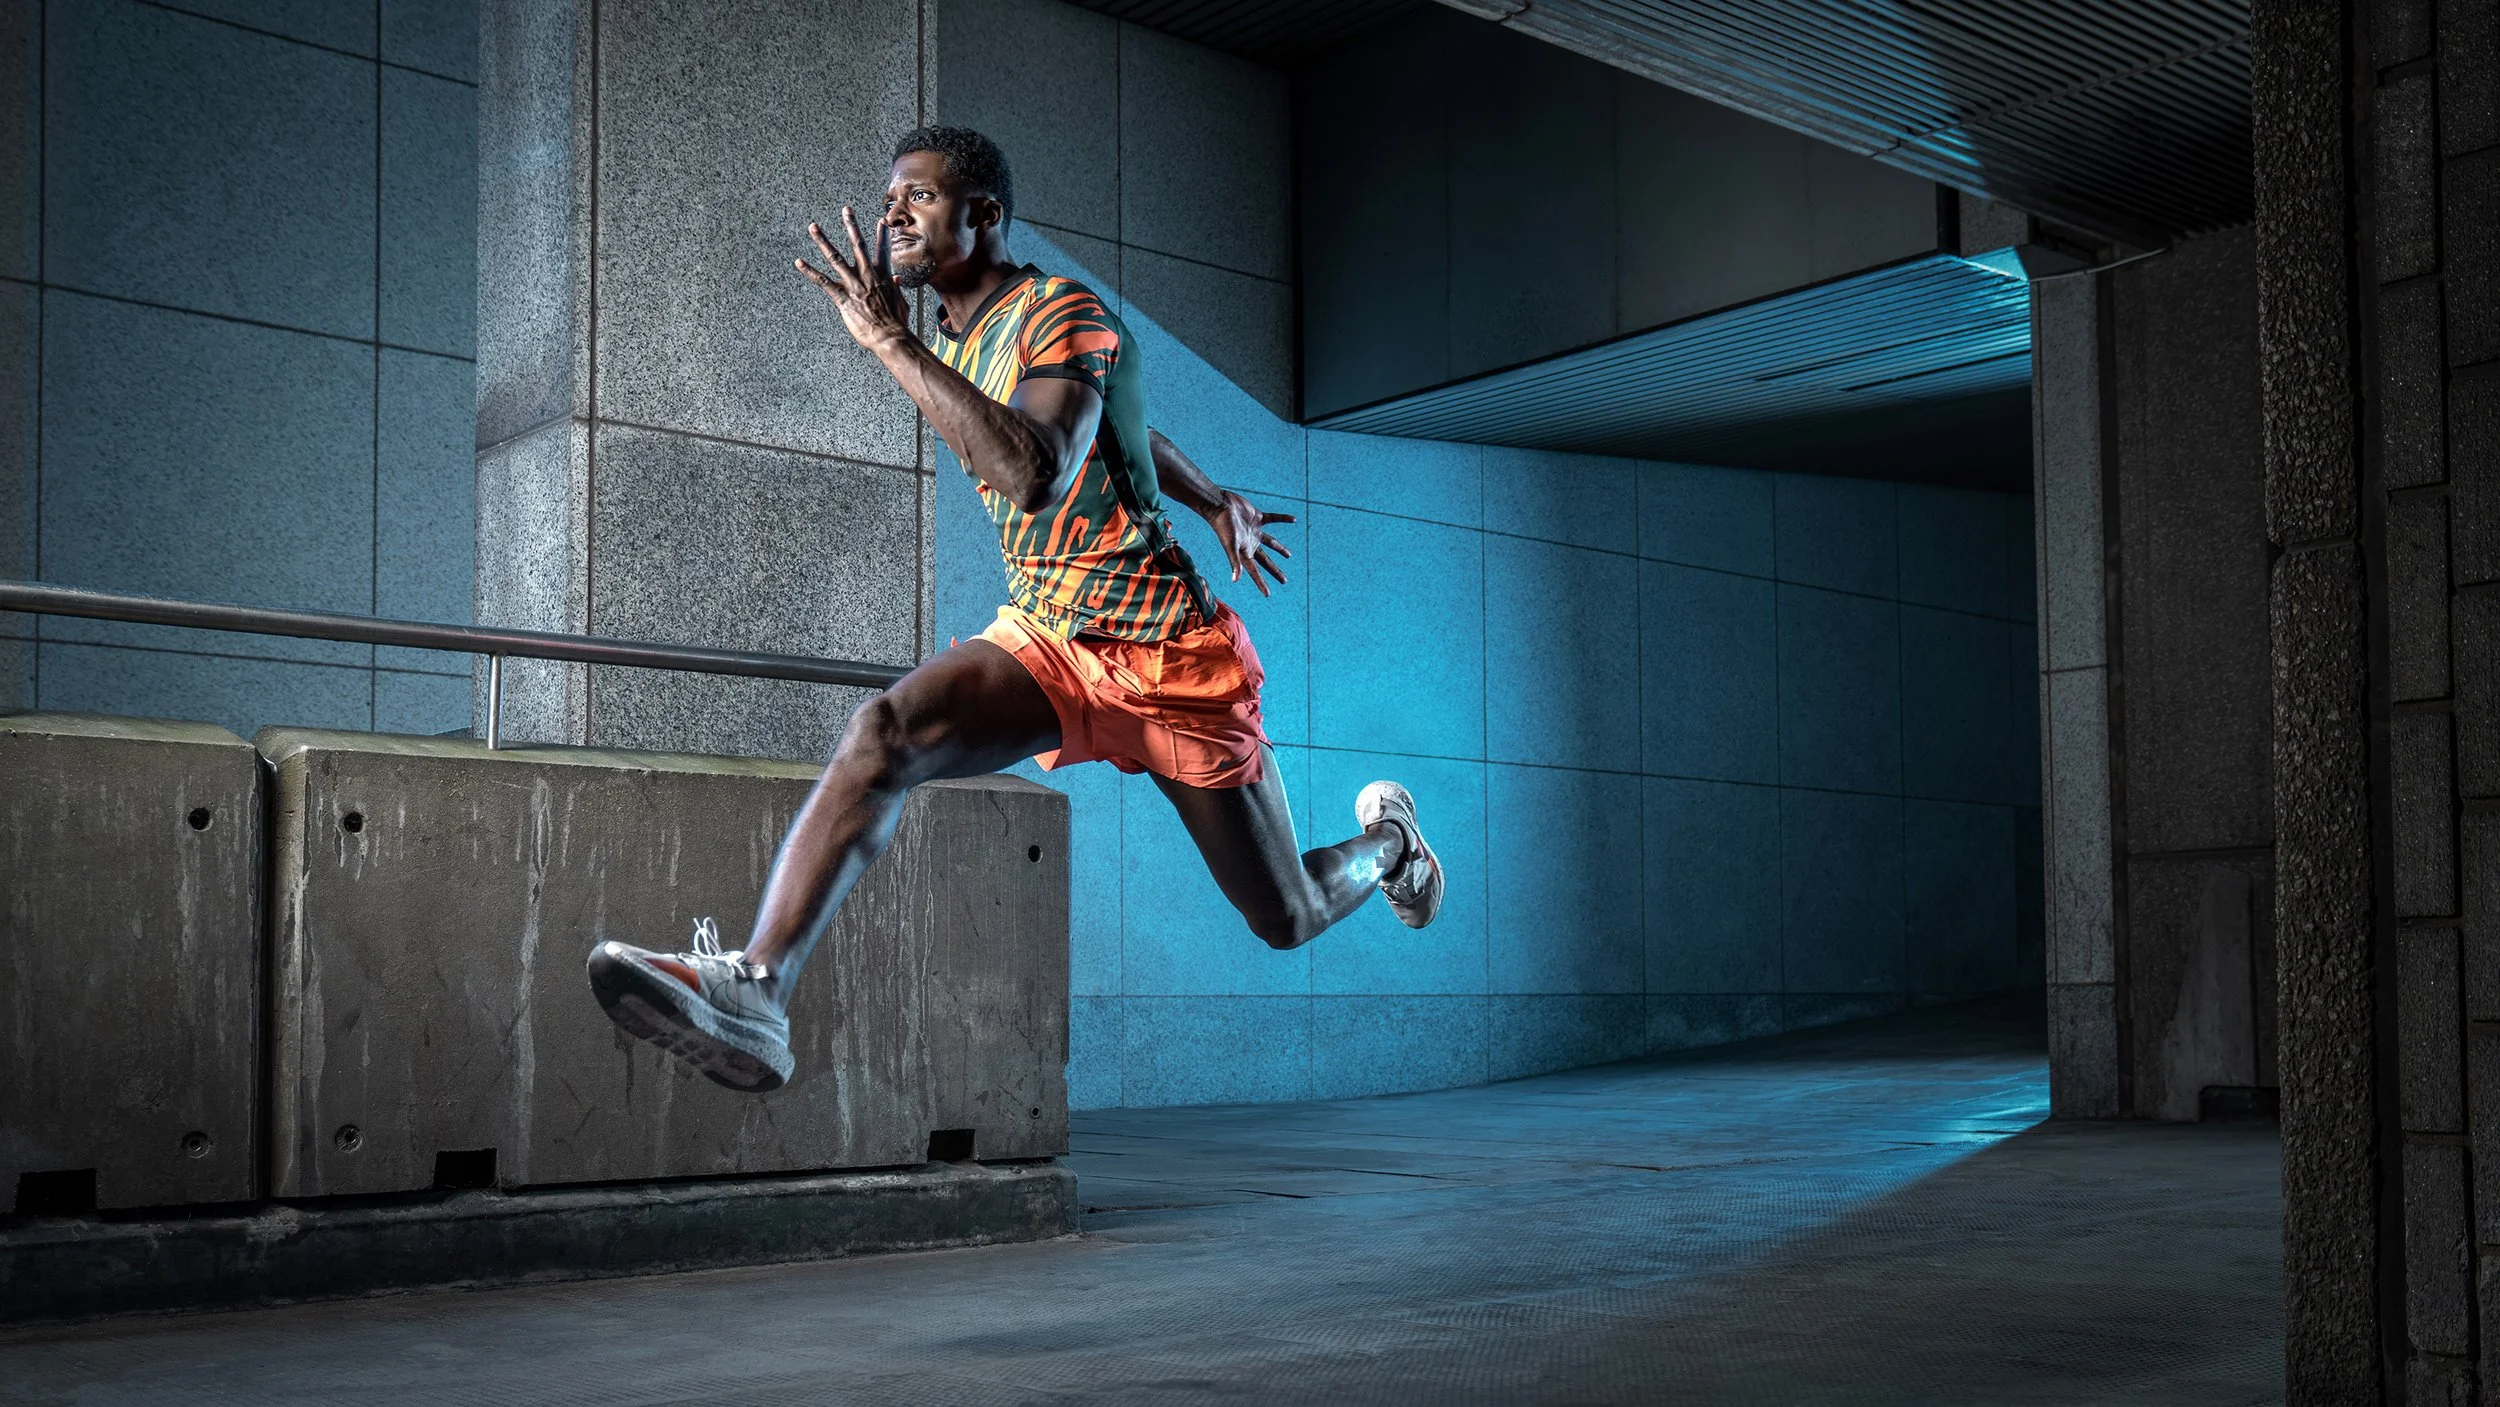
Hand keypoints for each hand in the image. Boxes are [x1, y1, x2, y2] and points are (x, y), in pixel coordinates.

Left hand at [794, 208, 911, 354]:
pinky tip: (799, 262)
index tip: (881, 221)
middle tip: (846, 210)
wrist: (890, 336)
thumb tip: (896, 279)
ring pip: (835, 257)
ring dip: (823, 241)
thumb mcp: (901, 302)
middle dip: (851, 225)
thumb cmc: (896, 323)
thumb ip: (896, 288)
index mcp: (882, 277)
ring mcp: (853, 285)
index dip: (882, 235)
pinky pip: (823, 281)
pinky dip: (810, 271)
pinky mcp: (843, 297)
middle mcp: (867, 276)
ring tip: (814, 227)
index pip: (883, 250)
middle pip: (858, 245)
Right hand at [1204, 491, 1293, 596]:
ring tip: (1289, 555)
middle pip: (1266, 561)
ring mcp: (1254, 531)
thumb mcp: (1230, 546)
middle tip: (1284, 581)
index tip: (1268, 594)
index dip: (1261, 583)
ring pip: (1271, 543)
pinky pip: (1273, 519)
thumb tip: (1235, 580)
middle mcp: (1251, 544)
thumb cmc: (1223, 526)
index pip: (1255, 572)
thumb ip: (1234, 562)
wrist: (1219, 505)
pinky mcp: (1257, 518)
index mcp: (1245, 552)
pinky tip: (1293, 519)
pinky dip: (1282, 519)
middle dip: (1275, 571)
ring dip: (1280, 549)